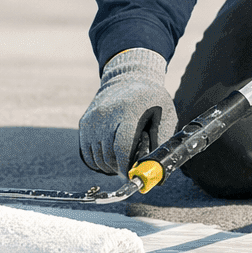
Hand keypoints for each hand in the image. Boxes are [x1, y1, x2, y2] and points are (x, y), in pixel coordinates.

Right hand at [78, 48, 177, 175]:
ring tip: (123, 159)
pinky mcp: (84, 122)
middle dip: (120, 168)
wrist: (128, 78)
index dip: (127, 167)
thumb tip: (157, 171)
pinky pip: (88, 152)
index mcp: (128, 113)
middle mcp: (106, 115)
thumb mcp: (166, 115)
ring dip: (109, 166)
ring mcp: (93, 119)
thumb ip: (162, 142)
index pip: (122, 148)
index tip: (133, 174)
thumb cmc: (152, 100)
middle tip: (131, 168)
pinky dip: (98, 160)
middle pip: (108, 156)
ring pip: (97, 157)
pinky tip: (111, 155)